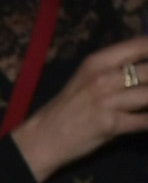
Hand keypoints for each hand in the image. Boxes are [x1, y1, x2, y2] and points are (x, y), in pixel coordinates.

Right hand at [12, 35, 147, 182]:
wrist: (44, 138)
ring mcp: (106, 100)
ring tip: (146, 103)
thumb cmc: (69, 107)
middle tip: (146, 91)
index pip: (141, 45)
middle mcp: (103, 77)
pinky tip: (147, 122)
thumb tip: (146, 66)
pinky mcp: (110, 124)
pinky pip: (144, 121)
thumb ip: (117, 68)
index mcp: (98, 61)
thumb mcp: (87, 78)